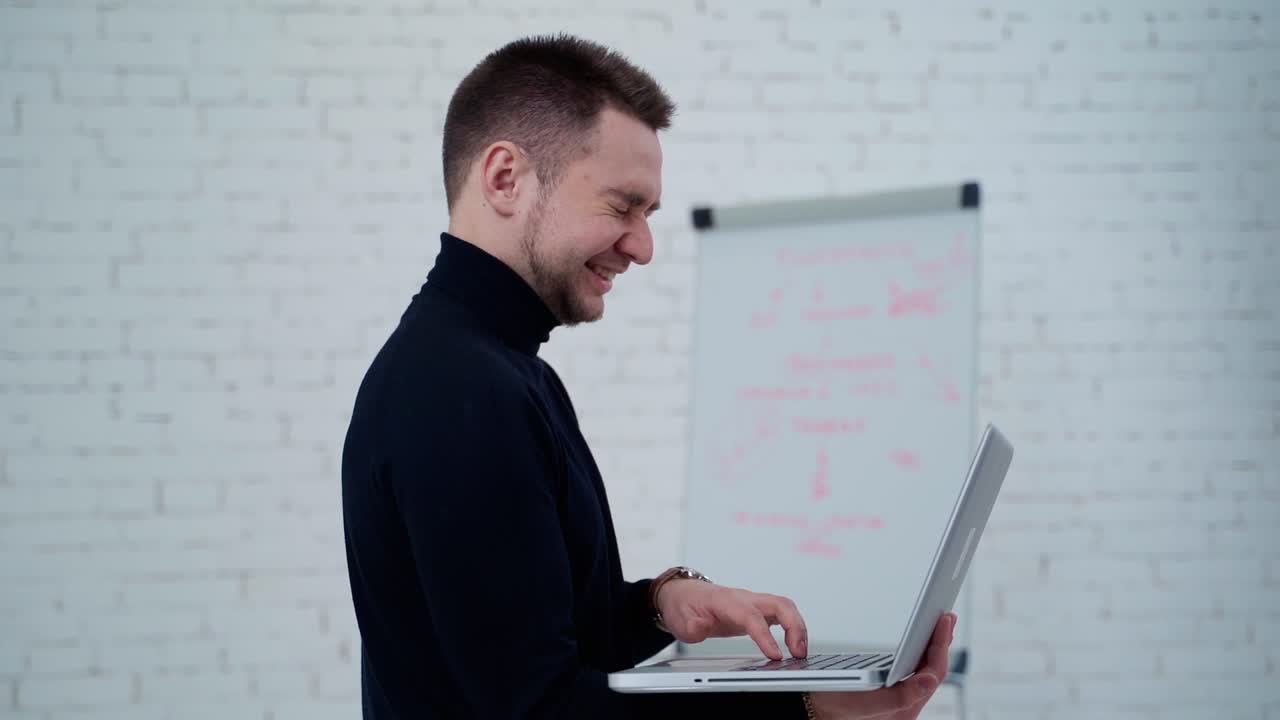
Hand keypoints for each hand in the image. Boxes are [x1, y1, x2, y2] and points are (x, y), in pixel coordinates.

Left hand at [654, 579, 806, 659]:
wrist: (683, 594)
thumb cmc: (685, 606)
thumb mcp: (680, 620)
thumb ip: (692, 626)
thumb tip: (700, 628)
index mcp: (726, 601)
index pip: (751, 616)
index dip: (765, 635)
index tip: (775, 655)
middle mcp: (744, 598)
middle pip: (779, 604)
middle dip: (795, 627)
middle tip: (799, 653)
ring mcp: (753, 601)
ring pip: (785, 606)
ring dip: (799, 627)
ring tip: (801, 652)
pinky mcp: (758, 608)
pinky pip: (783, 612)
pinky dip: (794, 626)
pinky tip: (797, 644)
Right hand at [807, 613, 956, 719]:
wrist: (811, 710)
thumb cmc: (830, 708)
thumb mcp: (861, 702)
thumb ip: (899, 697)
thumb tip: (929, 680)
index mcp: (904, 711)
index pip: (933, 674)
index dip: (941, 645)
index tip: (943, 620)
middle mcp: (906, 708)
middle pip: (932, 671)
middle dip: (941, 642)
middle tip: (946, 617)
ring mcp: (900, 702)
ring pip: (925, 671)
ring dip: (933, 647)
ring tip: (940, 626)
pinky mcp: (892, 694)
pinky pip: (914, 672)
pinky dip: (921, 654)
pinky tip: (922, 644)